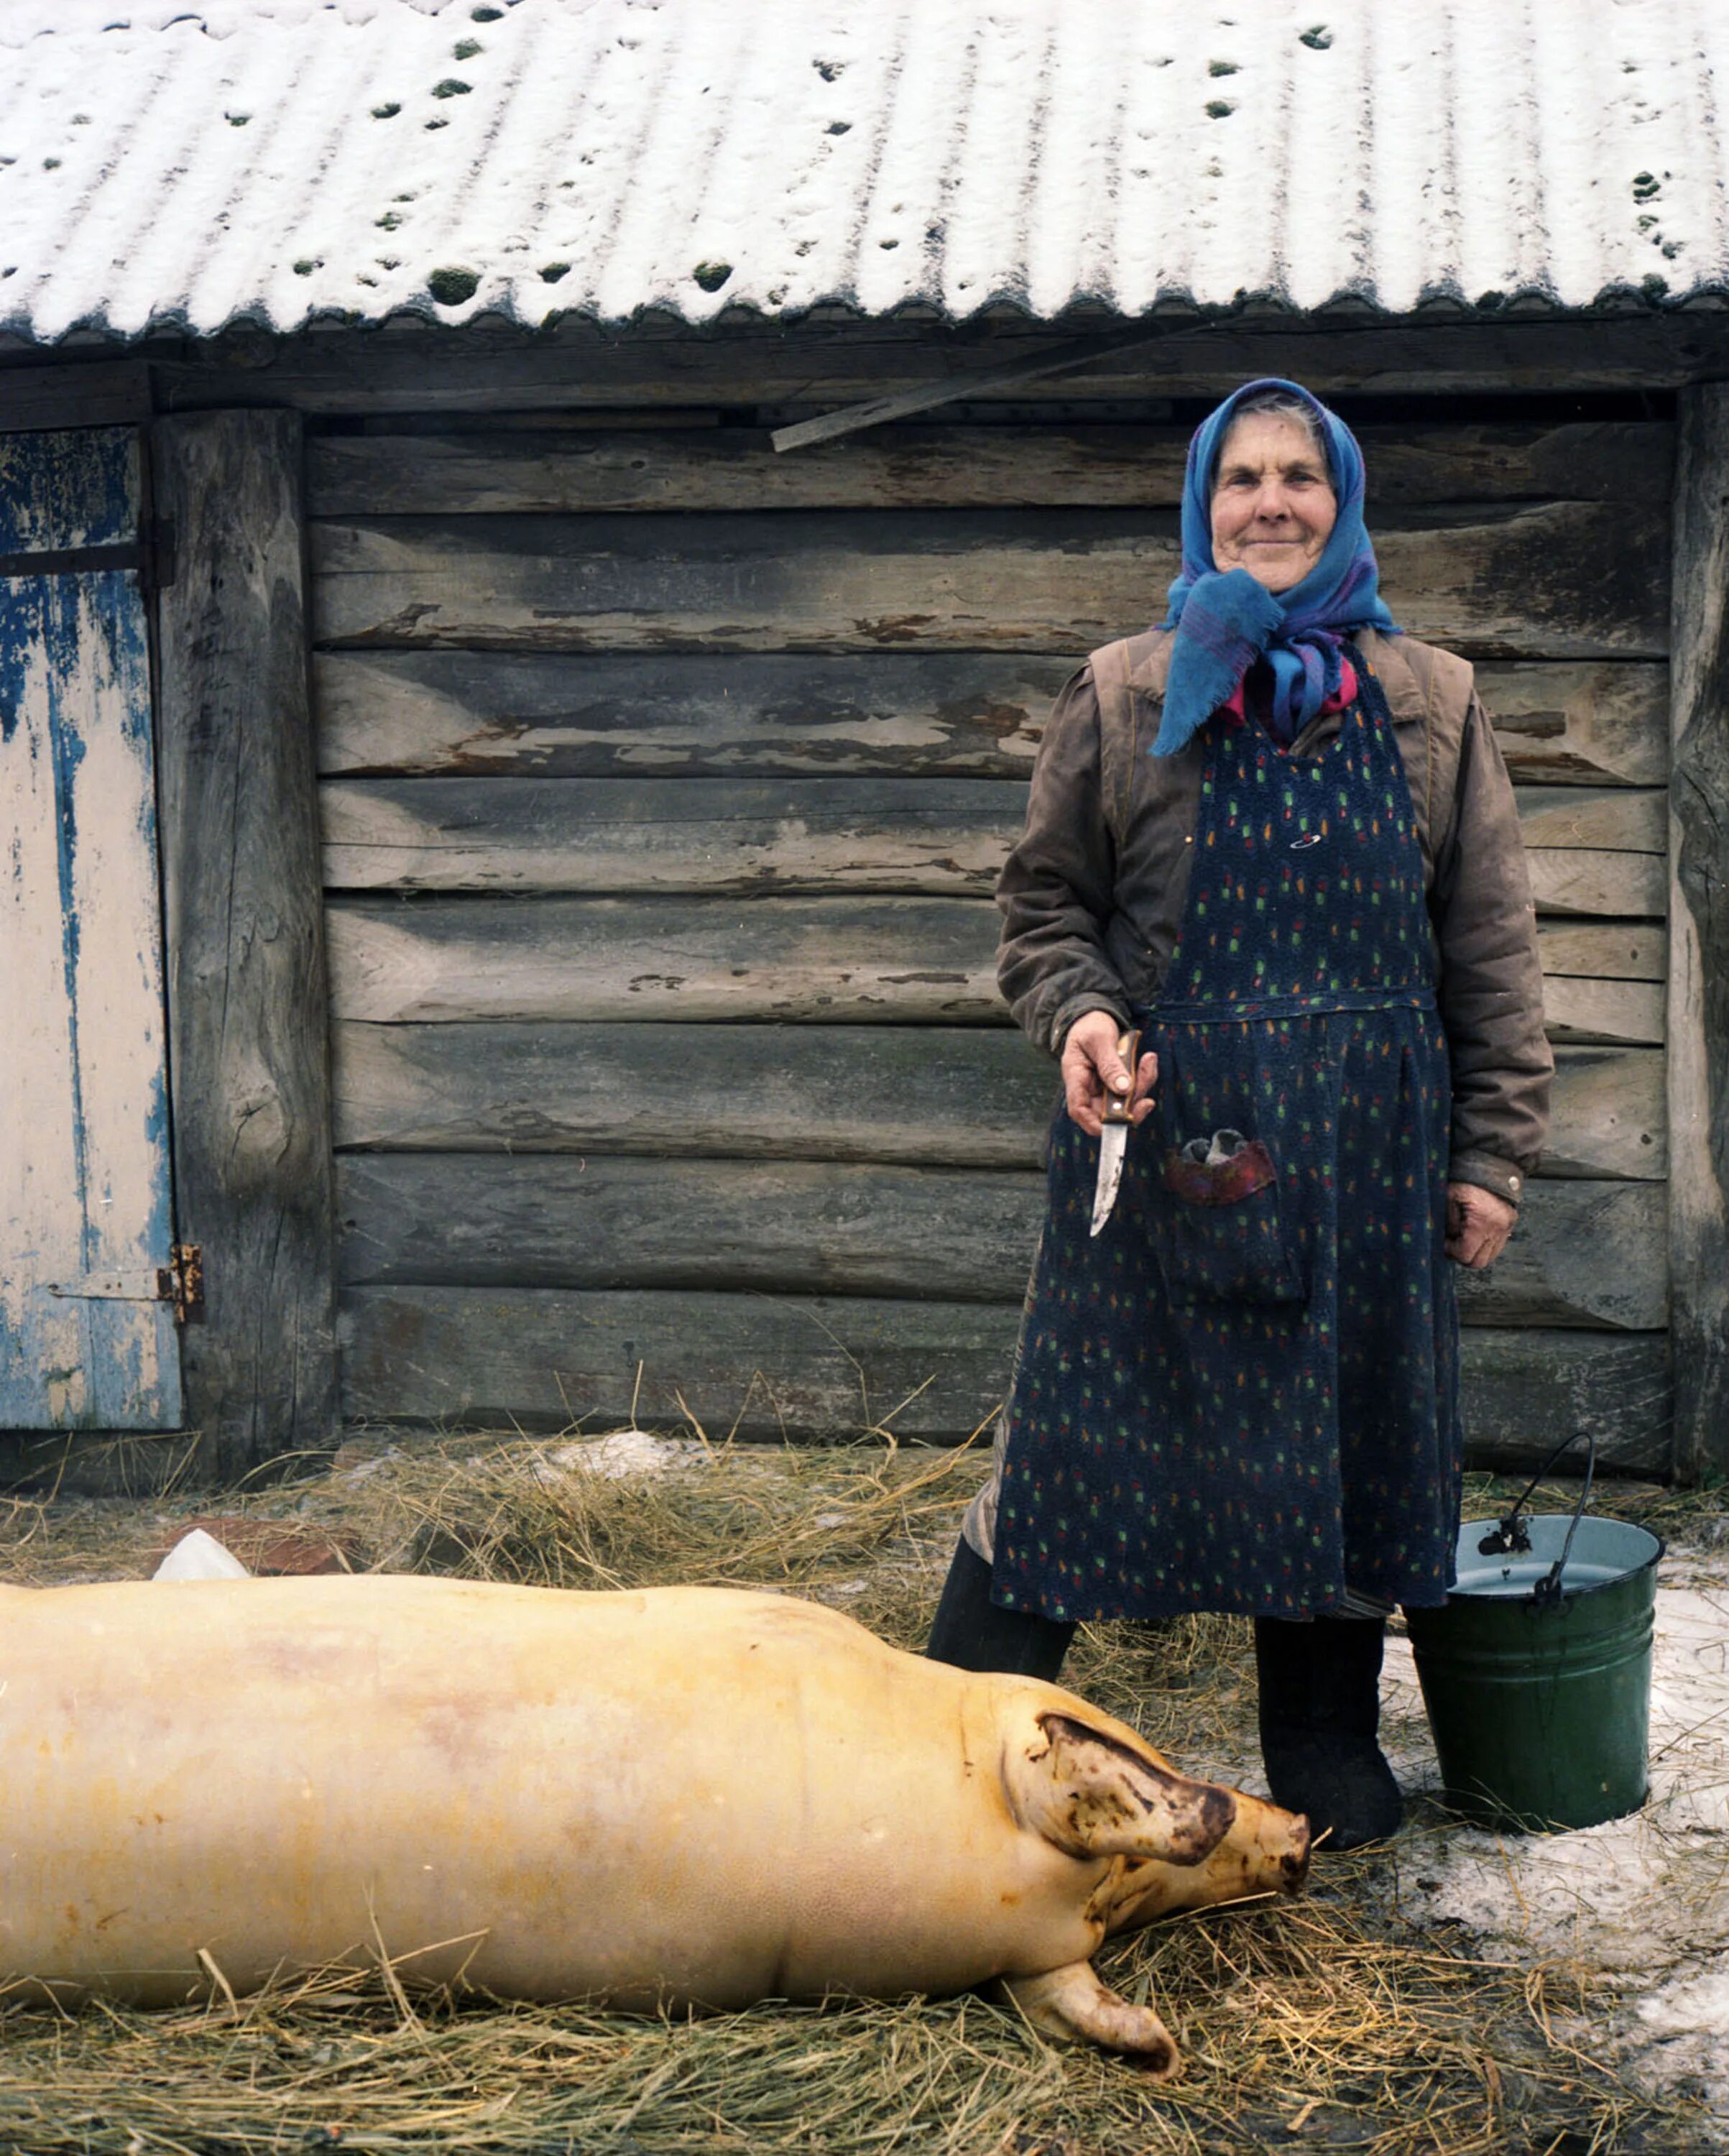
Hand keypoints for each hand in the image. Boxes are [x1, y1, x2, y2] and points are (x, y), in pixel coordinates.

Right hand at [1061, 1011, 1157, 1136]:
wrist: (1095, 1017)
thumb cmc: (1090, 1026)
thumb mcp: (1099, 1040)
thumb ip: (1110, 1064)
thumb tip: (1123, 1089)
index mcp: (1075, 1077)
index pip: (1079, 1109)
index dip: (1094, 1124)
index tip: (1115, 1126)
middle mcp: (1089, 1088)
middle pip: (1107, 1111)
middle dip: (1130, 1106)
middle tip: (1147, 1092)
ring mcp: (1104, 1087)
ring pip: (1125, 1101)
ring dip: (1142, 1086)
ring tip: (1148, 1060)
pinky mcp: (1118, 1083)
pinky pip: (1135, 1089)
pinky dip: (1145, 1077)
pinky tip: (1148, 1060)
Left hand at [1445, 1182, 1516, 1268]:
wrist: (1491, 1166)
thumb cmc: (1466, 1180)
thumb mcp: (1449, 1198)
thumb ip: (1448, 1222)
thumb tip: (1447, 1241)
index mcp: (1483, 1223)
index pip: (1466, 1255)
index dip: (1451, 1252)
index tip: (1444, 1242)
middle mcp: (1498, 1229)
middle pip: (1479, 1262)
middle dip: (1462, 1256)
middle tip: (1451, 1244)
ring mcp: (1506, 1229)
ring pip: (1489, 1257)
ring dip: (1474, 1253)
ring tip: (1462, 1238)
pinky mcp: (1509, 1226)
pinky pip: (1496, 1247)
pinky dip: (1484, 1246)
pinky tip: (1473, 1234)